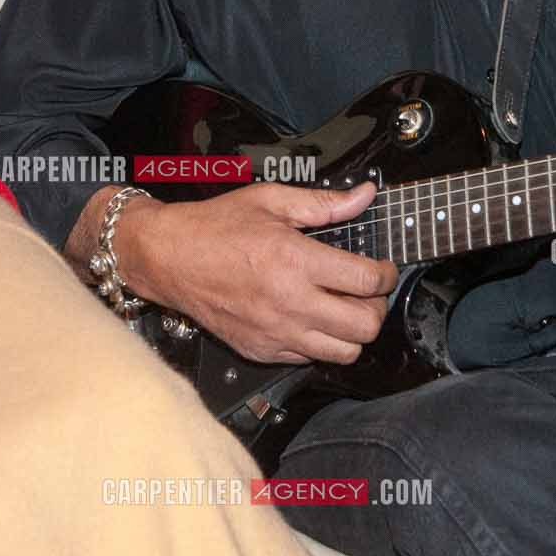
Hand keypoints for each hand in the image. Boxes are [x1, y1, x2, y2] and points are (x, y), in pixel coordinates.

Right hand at [115, 182, 398, 364]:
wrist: (168, 257)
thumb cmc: (215, 226)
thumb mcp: (271, 201)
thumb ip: (324, 203)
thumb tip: (364, 196)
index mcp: (295, 261)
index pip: (367, 281)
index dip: (387, 274)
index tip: (384, 269)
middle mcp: (290, 302)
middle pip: (365, 326)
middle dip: (377, 307)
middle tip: (368, 292)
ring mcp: (276, 333)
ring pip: (344, 353)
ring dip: (353, 331)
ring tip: (343, 308)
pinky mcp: (261, 351)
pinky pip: (310, 359)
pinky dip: (320, 343)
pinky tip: (311, 318)